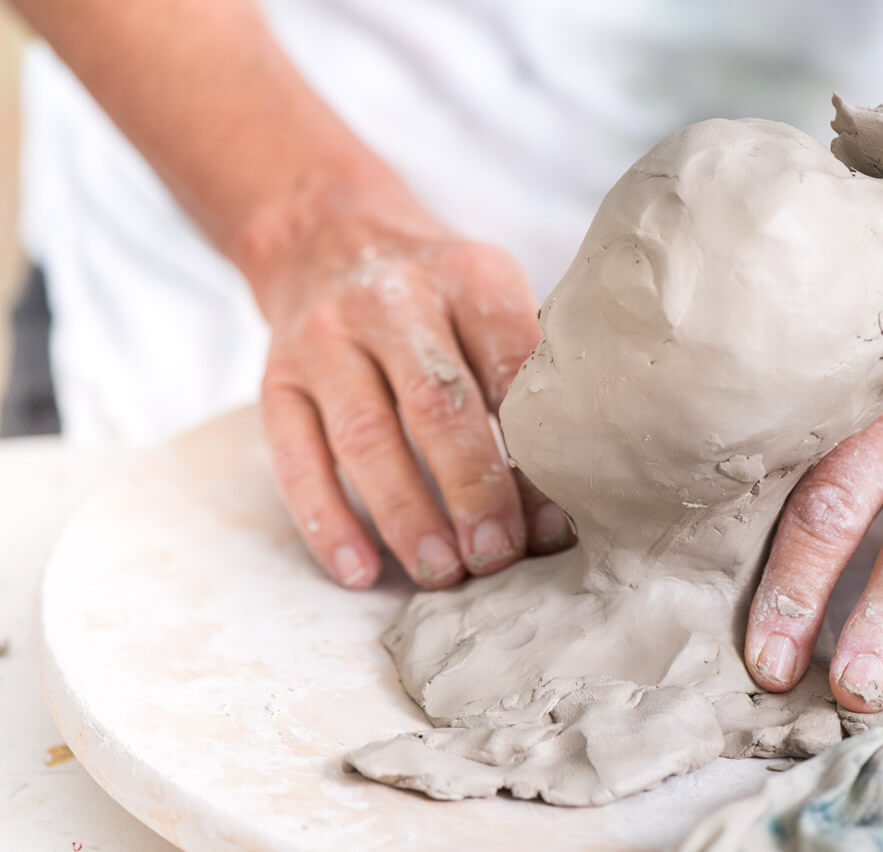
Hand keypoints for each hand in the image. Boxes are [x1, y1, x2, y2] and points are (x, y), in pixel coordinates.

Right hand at [254, 196, 573, 589]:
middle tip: (499, 556)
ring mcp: (326, 340)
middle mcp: (393, 303)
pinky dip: (326, 520)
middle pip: (437, 405)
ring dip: (406, 515)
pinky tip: (360, 570)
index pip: (509, 368)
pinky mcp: (277, 379)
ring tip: (443, 572)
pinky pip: (296, 457)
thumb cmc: (437, 291)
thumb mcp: (491, 293)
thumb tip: (576, 480)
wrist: (326, 233)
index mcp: (469, 278)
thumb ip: (527, 367)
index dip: (533, 452)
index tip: (555, 522)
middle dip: (472, 489)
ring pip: (364, 438)